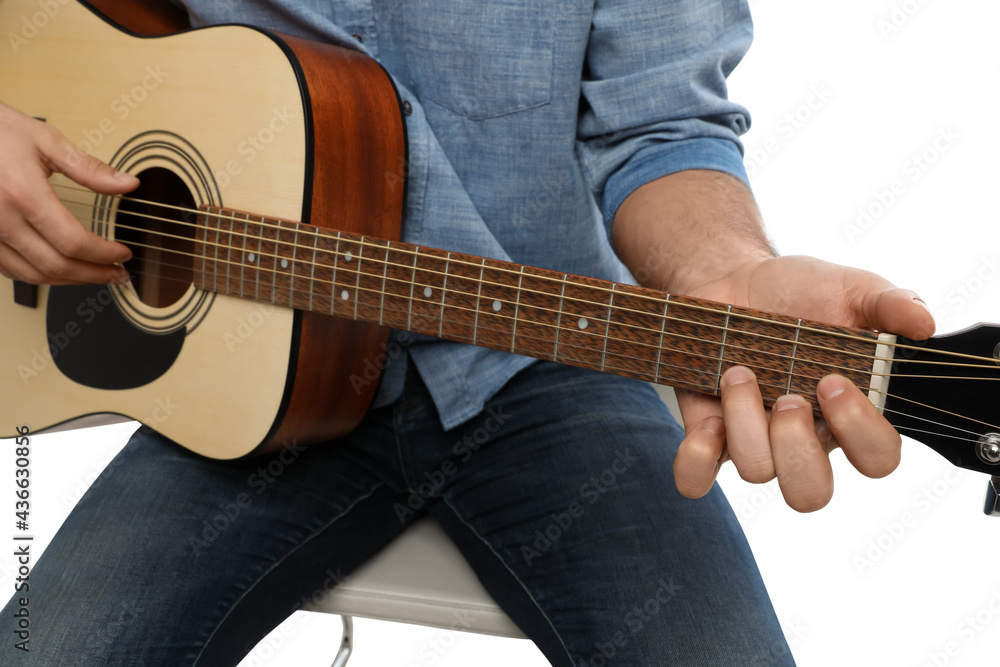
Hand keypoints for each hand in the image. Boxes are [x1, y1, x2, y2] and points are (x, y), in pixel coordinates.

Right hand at [0, 103, 137, 283]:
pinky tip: (60, 269)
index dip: (104, 254)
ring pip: (32, 275)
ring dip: (68, 280)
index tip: (123, 254)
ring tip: (94, 274)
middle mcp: (0, 218)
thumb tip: (127, 184)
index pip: (73, 241)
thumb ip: (89, 168)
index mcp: (22, 193)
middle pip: (56, 265)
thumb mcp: (45, 141)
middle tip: (117, 273)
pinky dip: (40, 275)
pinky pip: (10, 270)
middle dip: (93, 274)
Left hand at [671, 255, 935, 511]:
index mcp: (848, 413)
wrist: (733, 278)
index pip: (877, 459)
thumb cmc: (798, 291)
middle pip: (810, 493)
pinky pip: (696, 477)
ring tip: (738, 371)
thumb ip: (891, 304)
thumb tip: (923, 324)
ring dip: (744, 421)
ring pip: (756, 471)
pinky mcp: (707, 431)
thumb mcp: (851, 288)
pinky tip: (707, 417)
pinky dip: (697, 457)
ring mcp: (753, 438)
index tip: (834, 382)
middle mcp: (803, 437)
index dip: (860, 434)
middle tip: (789, 396)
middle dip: (797, 448)